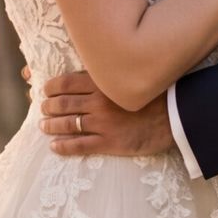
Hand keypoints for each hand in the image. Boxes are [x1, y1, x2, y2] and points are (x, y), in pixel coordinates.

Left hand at [40, 69, 172, 158]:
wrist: (175, 115)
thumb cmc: (155, 92)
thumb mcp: (129, 76)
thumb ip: (109, 74)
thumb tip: (92, 71)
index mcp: (102, 83)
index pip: (66, 82)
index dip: (51, 86)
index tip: (44, 88)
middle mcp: (98, 102)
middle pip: (63, 104)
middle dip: (48, 106)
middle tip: (42, 108)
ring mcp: (102, 123)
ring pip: (68, 124)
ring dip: (51, 125)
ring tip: (43, 125)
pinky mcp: (109, 142)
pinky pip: (80, 145)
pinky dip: (63, 146)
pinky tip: (54, 146)